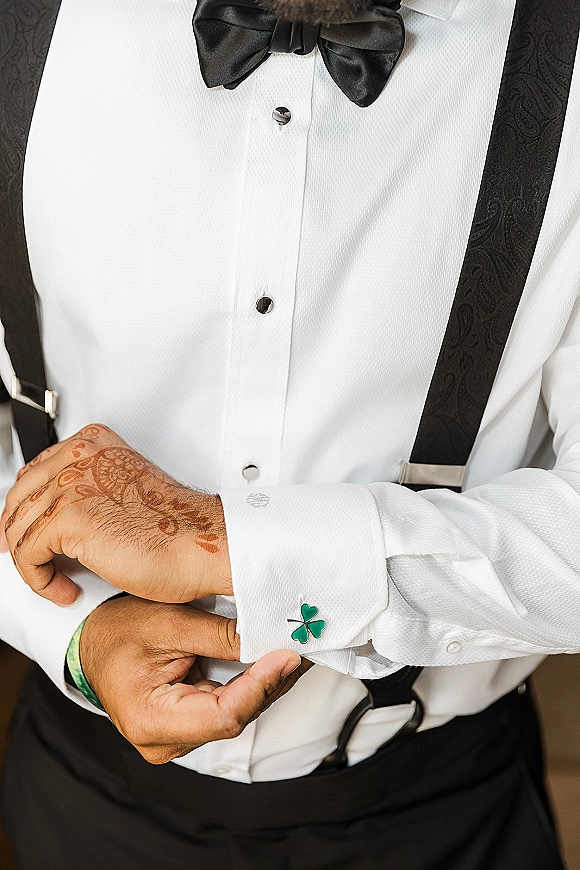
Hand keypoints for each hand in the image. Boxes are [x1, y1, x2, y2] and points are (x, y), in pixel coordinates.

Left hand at [1, 424, 231, 605]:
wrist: (201, 543)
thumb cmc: (175, 529)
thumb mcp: (121, 495)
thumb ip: (85, 495)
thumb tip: (46, 523)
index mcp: (93, 444)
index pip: (34, 473)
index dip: (25, 511)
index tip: (25, 537)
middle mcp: (79, 455)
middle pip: (19, 499)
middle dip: (17, 538)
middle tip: (30, 564)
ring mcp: (71, 482)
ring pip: (18, 529)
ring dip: (33, 566)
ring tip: (58, 583)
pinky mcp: (68, 516)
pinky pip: (27, 554)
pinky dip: (40, 581)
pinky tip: (63, 590)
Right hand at [79, 596, 306, 763]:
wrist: (91, 643)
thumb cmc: (118, 631)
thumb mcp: (168, 623)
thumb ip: (220, 636)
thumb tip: (270, 640)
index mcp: (152, 722)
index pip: (225, 715)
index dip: (262, 686)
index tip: (289, 656)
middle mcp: (166, 742)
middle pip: (236, 717)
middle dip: (273, 682)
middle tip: (305, 646)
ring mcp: (179, 738)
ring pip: (239, 714)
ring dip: (269, 683)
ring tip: (296, 649)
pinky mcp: (189, 726)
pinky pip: (231, 708)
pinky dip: (254, 684)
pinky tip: (275, 663)